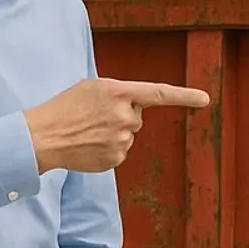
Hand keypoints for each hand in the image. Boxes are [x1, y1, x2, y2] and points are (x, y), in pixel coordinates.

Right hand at [24, 78, 210, 173]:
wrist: (42, 136)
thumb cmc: (65, 107)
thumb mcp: (92, 87)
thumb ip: (120, 93)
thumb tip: (136, 108)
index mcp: (119, 92)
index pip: (160, 93)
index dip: (185, 95)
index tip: (206, 99)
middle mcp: (125, 117)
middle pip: (137, 117)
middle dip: (121, 116)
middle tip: (94, 117)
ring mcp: (121, 141)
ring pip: (128, 136)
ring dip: (112, 133)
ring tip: (87, 131)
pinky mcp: (115, 160)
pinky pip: (119, 152)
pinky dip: (106, 149)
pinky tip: (88, 145)